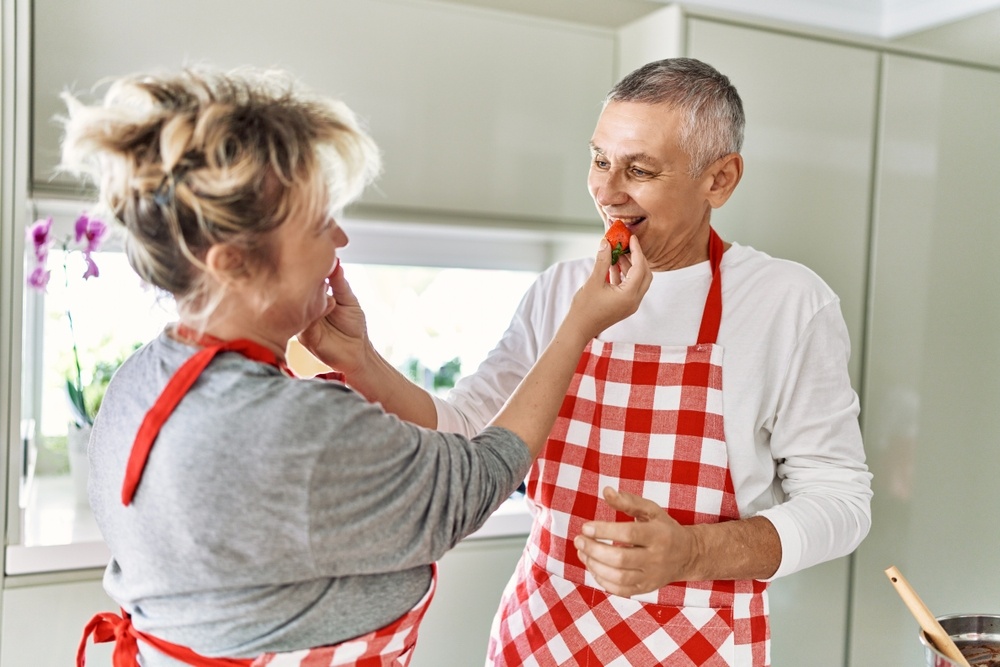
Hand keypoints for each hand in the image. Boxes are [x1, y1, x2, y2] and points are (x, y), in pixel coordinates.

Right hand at [297, 262, 370, 376]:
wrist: (358, 353)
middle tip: (320, 269)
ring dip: (314, 295)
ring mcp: (303, 322)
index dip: (311, 269)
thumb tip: (336, 263)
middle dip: (309, 280)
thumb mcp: (349, 300)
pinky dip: (316, 311)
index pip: (307, 281)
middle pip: (298, 291)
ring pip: (299, 304)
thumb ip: (340, 283)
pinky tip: (329, 304)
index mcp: (314, 298)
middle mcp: (305, 309)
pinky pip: (304, 321)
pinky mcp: (305, 336)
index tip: (319, 255)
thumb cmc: (354, 327)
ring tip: (329, 289)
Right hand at [569, 236, 650, 338]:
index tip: (632, 238)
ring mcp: (630, 305)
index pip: (640, 268)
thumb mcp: (593, 281)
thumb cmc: (584, 308)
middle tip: (627, 246)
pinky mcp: (625, 306)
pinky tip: (613, 266)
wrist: (579, 329)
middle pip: (645, 274)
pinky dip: (625, 275)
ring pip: (638, 281)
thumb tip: (606, 243)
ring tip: (618, 254)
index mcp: (629, 295)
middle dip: (637, 258)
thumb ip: (602, 261)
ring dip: (630, 266)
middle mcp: (634, 301)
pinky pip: (630, 287)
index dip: (637, 251)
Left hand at [573, 487, 697, 596]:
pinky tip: (593, 567)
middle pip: (621, 559)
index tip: (585, 527)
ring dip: (595, 566)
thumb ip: (628, 501)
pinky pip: (621, 590)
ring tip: (582, 552)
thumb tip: (606, 491)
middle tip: (578, 540)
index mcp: (659, 535)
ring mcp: (652, 576)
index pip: (629, 533)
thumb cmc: (663, 528)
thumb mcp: (651, 510)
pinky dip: (602, 580)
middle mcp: (657, 558)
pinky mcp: (646, 589)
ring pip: (619, 577)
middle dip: (594, 550)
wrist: (687, 555)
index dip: (604, 531)